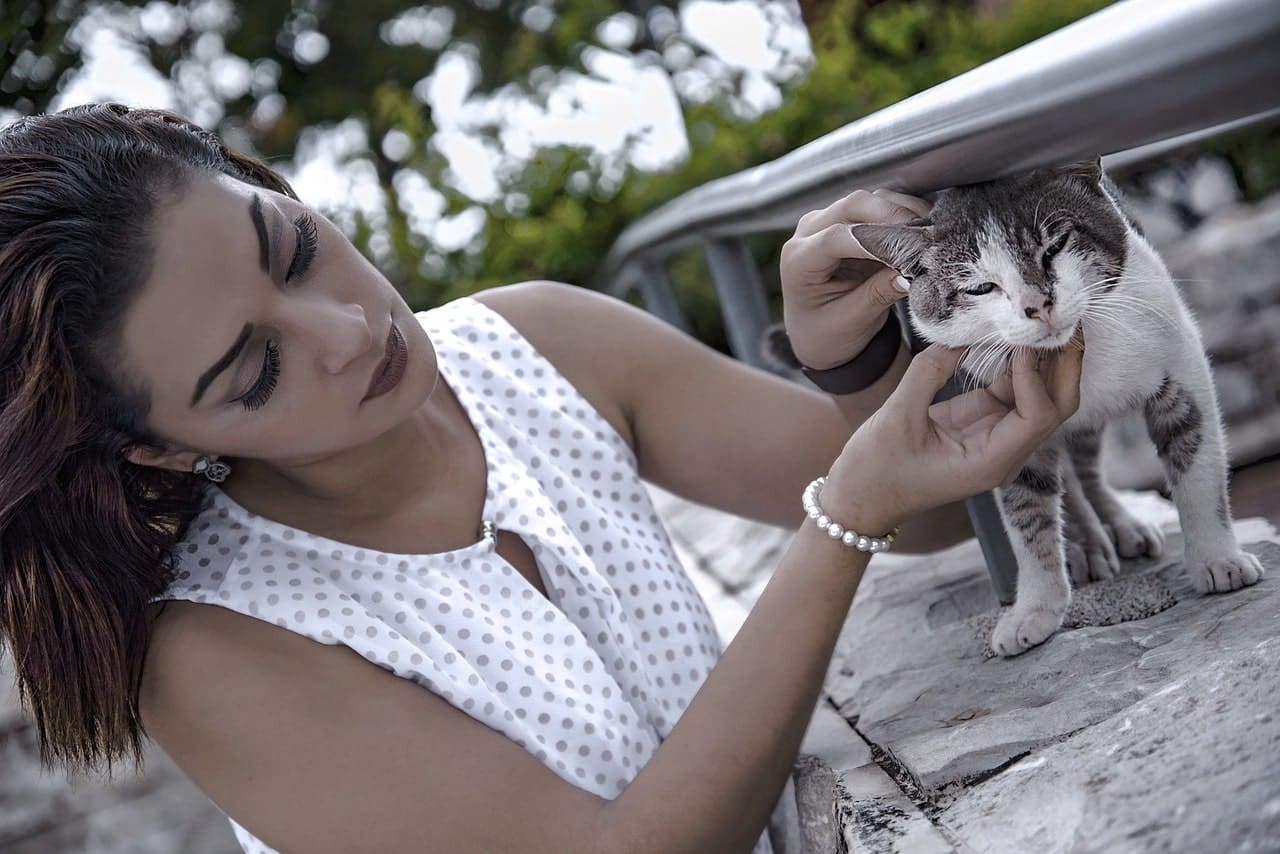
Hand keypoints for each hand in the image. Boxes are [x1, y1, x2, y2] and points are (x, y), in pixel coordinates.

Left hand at [780, 188, 929, 369]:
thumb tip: (908, 273)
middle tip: (928, 237)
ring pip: (871, 200)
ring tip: (932, 235)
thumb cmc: (826, 332)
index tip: (909, 250)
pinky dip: (905, 214)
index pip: (835, 238)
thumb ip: (876, 296)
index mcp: (798, 262)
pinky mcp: (850, 219)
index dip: (876, 239)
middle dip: (895, 217)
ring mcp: (828, 221)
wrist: (818, 333)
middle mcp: (808, 233)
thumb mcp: (850, 322)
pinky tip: (925, 230)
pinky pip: (881, 205)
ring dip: (904, 212)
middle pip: (854, 206)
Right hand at [818, 329, 1084, 535]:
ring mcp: (997, 436)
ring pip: (1041, 394)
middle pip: (1056, 406)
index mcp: (990, 463)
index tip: (1019, 340)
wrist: (861, 499)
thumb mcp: (896, 418)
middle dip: (1064, 364)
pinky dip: (1015, 361)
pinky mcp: (982, 421)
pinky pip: (1012, 387)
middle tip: (1060, 318)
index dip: (1035, 375)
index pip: (1038, 416)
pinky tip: (1011, 333)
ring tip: (1040, 317)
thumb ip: (929, 372)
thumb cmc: (875, 471)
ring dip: (1044, 358)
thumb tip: (957, 336)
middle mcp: (1004, 452)